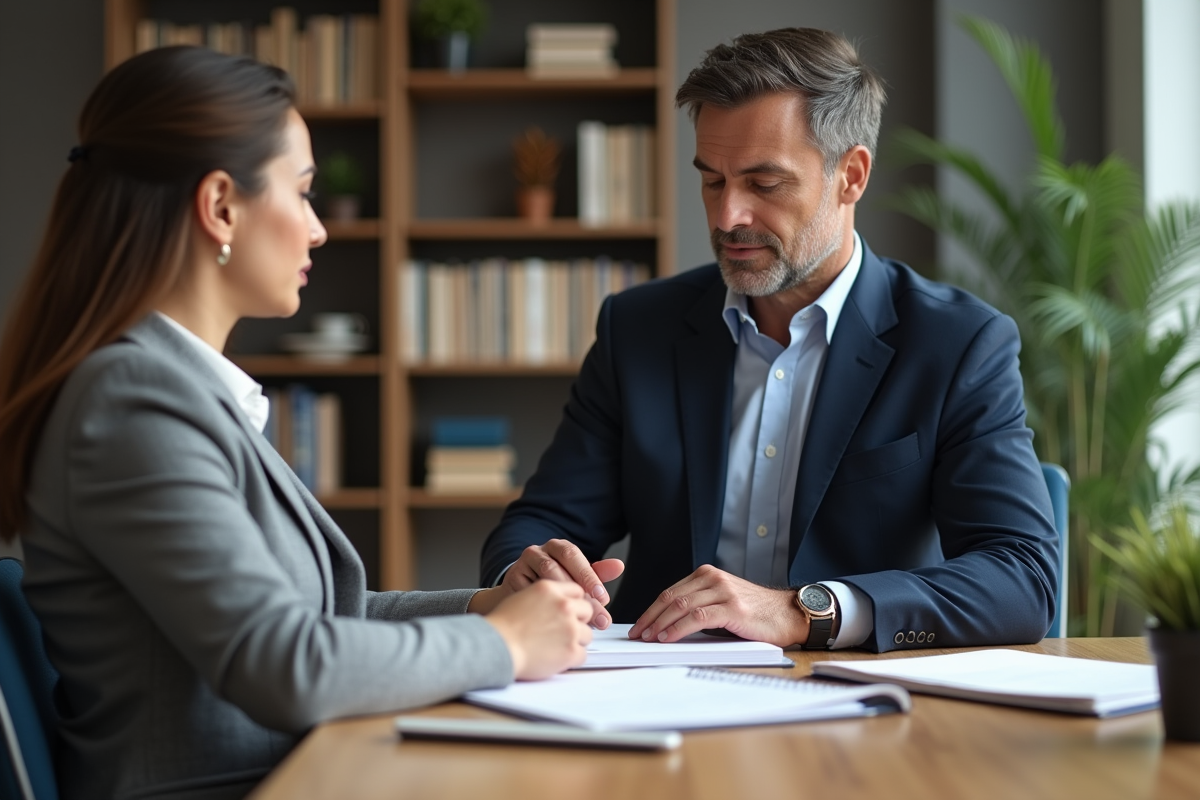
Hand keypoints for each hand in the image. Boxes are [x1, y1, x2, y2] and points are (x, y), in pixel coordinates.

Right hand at [485, 580, 594, 679]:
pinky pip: (582, 654)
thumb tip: (562, 603)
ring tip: (556, 646)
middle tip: (564, 631)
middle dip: (578, 621)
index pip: (577, 589)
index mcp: (550, 589)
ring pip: (587, 634)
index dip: (574, 602)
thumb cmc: (502, 626)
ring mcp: (570, 628)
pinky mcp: (571, 651)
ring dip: (575, 641)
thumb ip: (546, 597)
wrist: (496, 647)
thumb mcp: (523, 596)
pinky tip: (557, 658)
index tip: (572, 611)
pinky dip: (571, 659)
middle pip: (587, 610)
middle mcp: (563, 605)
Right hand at [500, 539, 624, 628]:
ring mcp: (522, 564)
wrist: (517, 600)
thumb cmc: (549, 587)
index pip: (574, 556)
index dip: (590, 576)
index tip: (603, 598)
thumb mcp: (574, 578)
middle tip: (595, 613)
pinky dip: (544, 607)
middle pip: (559, 566)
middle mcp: (539, 552)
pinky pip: (530, 593)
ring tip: (577, 618)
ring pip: (545, 578)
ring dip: (563, 599)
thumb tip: (619, 566)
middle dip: (579, 590)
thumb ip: (595, 574)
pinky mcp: (512, 580)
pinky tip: (555, 621)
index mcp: (557, 547)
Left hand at [627, 565, 807, 647]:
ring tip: (649, 638)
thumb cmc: (757, 613)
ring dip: (660, 624)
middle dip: (650, 618)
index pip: (670, 592)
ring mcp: (723, 592)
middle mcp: (713, 579)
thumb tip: (669, 624)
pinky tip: (668, 637)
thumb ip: (700, 605)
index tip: (639, 626)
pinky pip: (698, 617)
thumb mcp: (723, 601)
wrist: (789, 614)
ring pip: (681, 606)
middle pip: (671, 598)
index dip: (651, 610)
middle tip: (638, 635)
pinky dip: (678, 628)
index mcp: (707, 575)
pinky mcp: (733, 608)